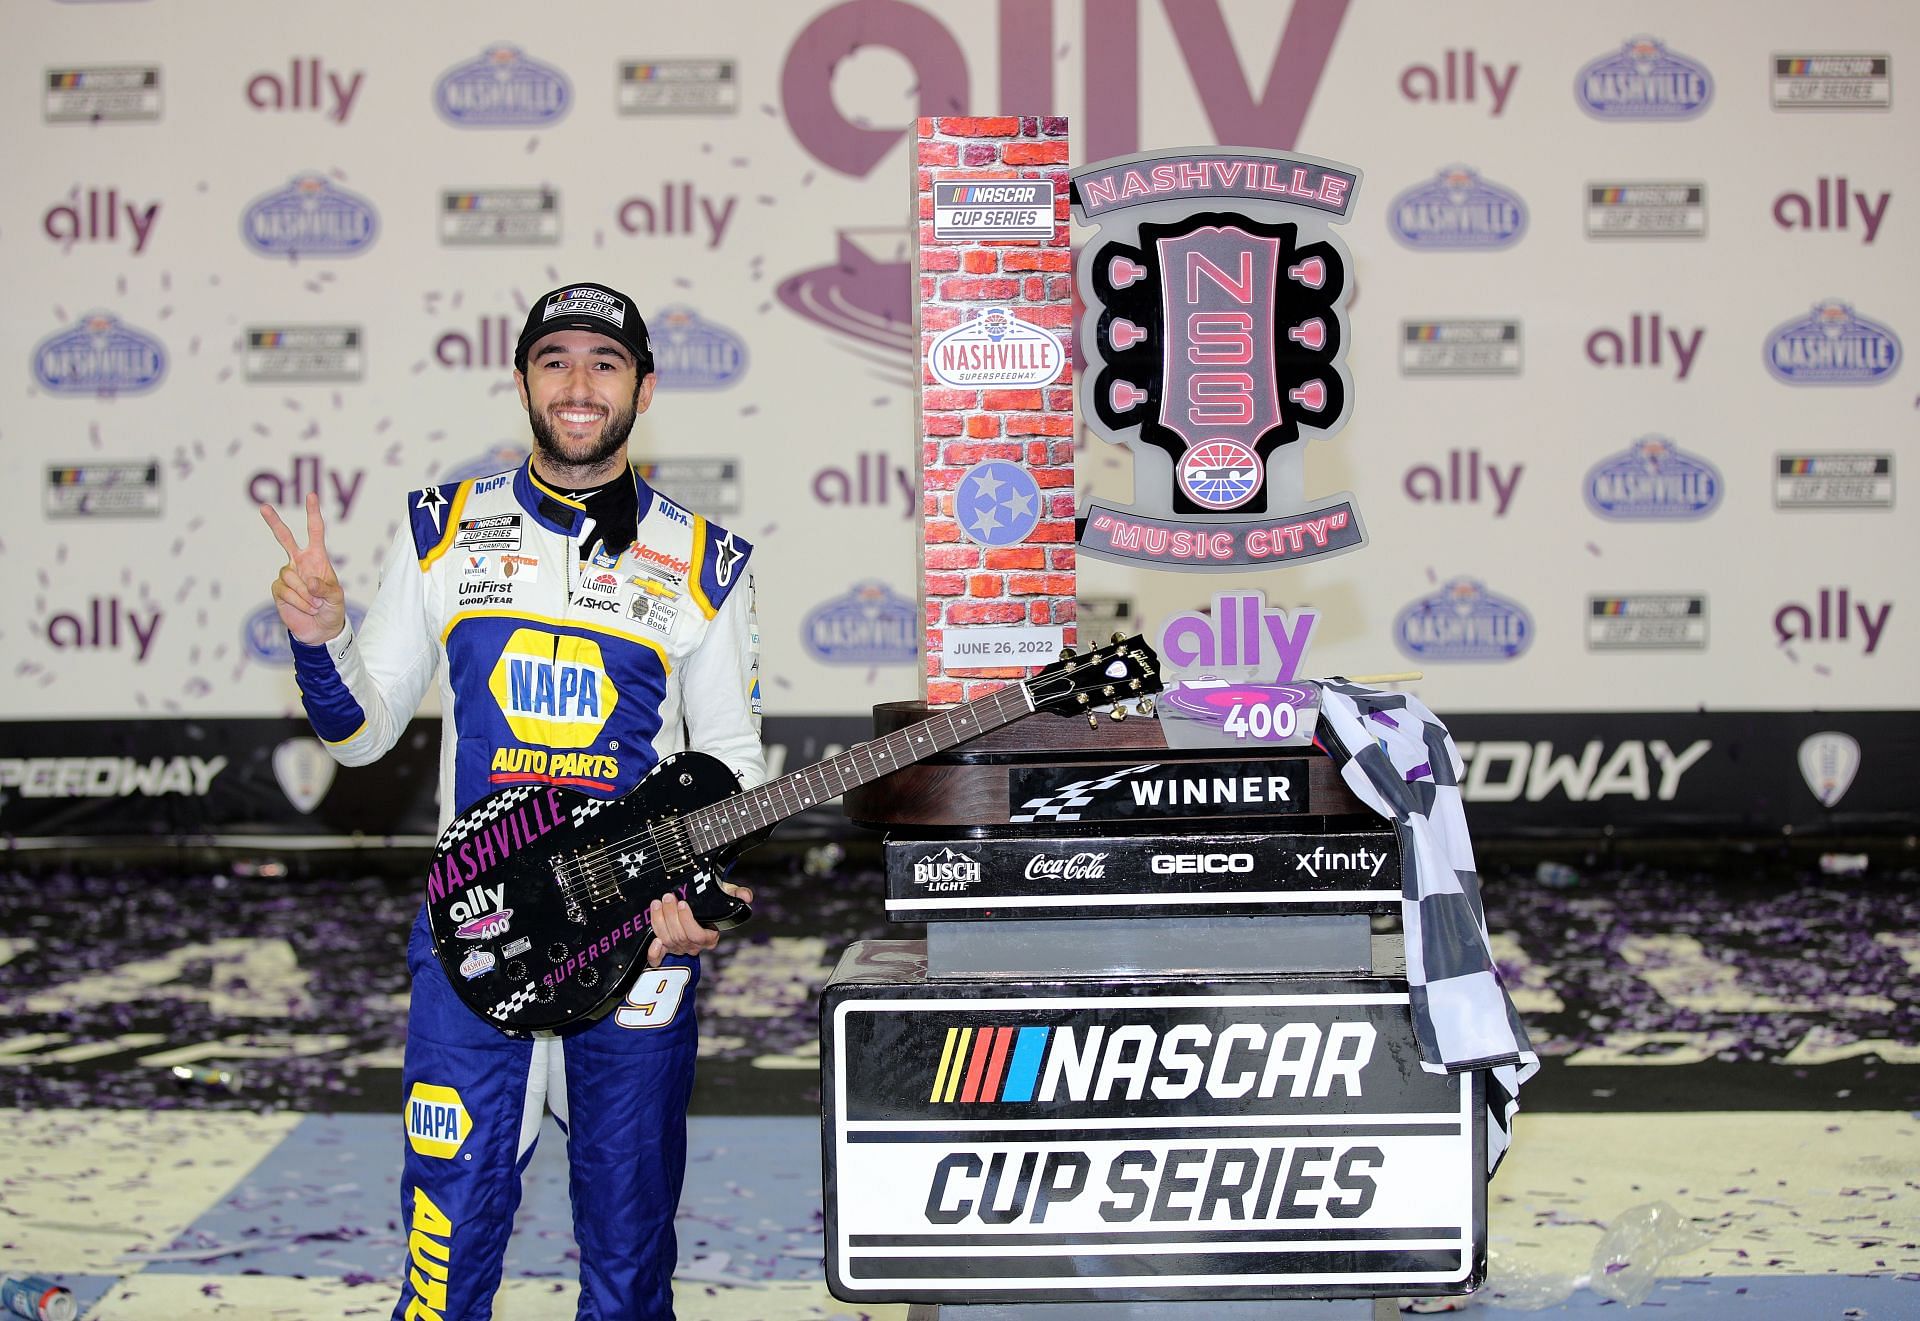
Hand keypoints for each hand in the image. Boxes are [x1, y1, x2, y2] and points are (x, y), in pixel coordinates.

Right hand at [261, 492, 346, 645]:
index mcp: (317, 558)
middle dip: (274, 523)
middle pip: (284, 538)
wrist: (320, 630)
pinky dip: (298, 601)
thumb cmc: (332, 609)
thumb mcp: (337, 597)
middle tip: (264, 507)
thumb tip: (309, 581)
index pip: (315, 531)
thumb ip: (326, 588)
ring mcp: (287, 575)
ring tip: (315, 604)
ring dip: (306, 594)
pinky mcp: (278, 589)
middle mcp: (299, 562)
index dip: (313, 514)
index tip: (311, 495)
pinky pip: (285, 590)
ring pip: (289, 575)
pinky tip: (306, 608)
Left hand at [646, 880, 752, 966]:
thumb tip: (746, 896)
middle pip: (680, 936)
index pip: (698, 935)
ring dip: (660, 921)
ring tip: (658, 903)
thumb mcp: (725, 895)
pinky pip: (658, 958)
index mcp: (709, 937)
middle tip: (668, 897)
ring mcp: (679, 949)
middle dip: (671, 915)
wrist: (696, 908)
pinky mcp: (665, 950)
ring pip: (668, 940)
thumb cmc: (711, 902)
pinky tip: (653, 940)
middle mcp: (694, 946)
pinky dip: (654, 953)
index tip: (683, 903)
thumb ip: (736, 894)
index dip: (688, 921)